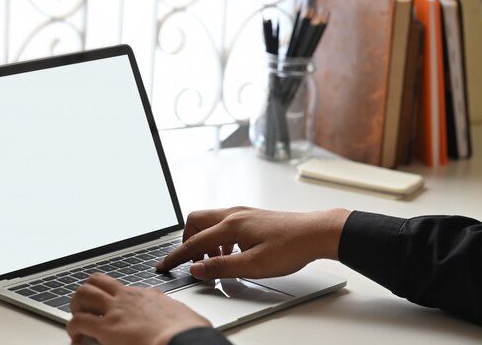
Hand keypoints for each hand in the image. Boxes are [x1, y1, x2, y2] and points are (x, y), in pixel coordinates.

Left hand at [66, 273, 210, 344]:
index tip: (112, 310)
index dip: (113, 299)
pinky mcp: (107, 328)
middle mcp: (129, 298)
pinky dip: (73, 329)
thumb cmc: (189, 333)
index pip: (124, 289)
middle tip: (86, 309)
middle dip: (87, 293)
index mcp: (149, 296)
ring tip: (78, 320)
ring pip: (84, 293)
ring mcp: (117, 310)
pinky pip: (78, 322)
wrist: (184, 340)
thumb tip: (187, 321)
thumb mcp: (185, 317)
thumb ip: (177, 315)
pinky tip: (77, 338)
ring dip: (76, 306)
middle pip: (98, 280)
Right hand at [157, 206, 349, 279]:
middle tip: (191, 261)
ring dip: (205, 241)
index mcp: (231, 225)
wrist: (317, 232)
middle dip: (187, 242)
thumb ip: (222, 266)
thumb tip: (197, 268)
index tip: (165, 265)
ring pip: (210, 222)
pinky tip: (231, 254)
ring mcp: (242, 213)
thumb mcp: (254, 265)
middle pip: (195, 222)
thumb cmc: (291, 246)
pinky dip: (219, 239)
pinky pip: (224, 224)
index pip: (194, 241)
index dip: (177, 256)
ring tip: (215, 262)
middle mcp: (233, 214)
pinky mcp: (250, 217)